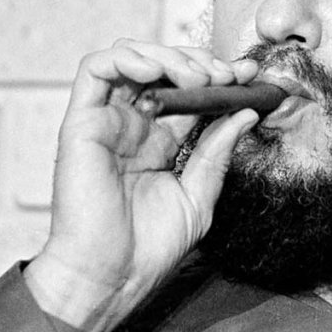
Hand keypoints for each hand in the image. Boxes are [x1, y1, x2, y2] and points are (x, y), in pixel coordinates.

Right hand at [23, 39, 258, 331]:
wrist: (113, 276)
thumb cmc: (149, 247)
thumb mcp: (199, 196)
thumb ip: (217, 153)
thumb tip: (246, 113)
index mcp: (161, 140)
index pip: (191, 91)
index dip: (220, 76)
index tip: (251, 75)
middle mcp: (133, 124)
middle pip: (164, 66)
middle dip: (199, 61)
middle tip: (225, 76)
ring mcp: (107, 120)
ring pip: (131, 57)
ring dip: (167, 55)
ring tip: (196, 77)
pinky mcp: (81, 121)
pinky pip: (95, 68)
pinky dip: (126, 58)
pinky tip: (155, 72)